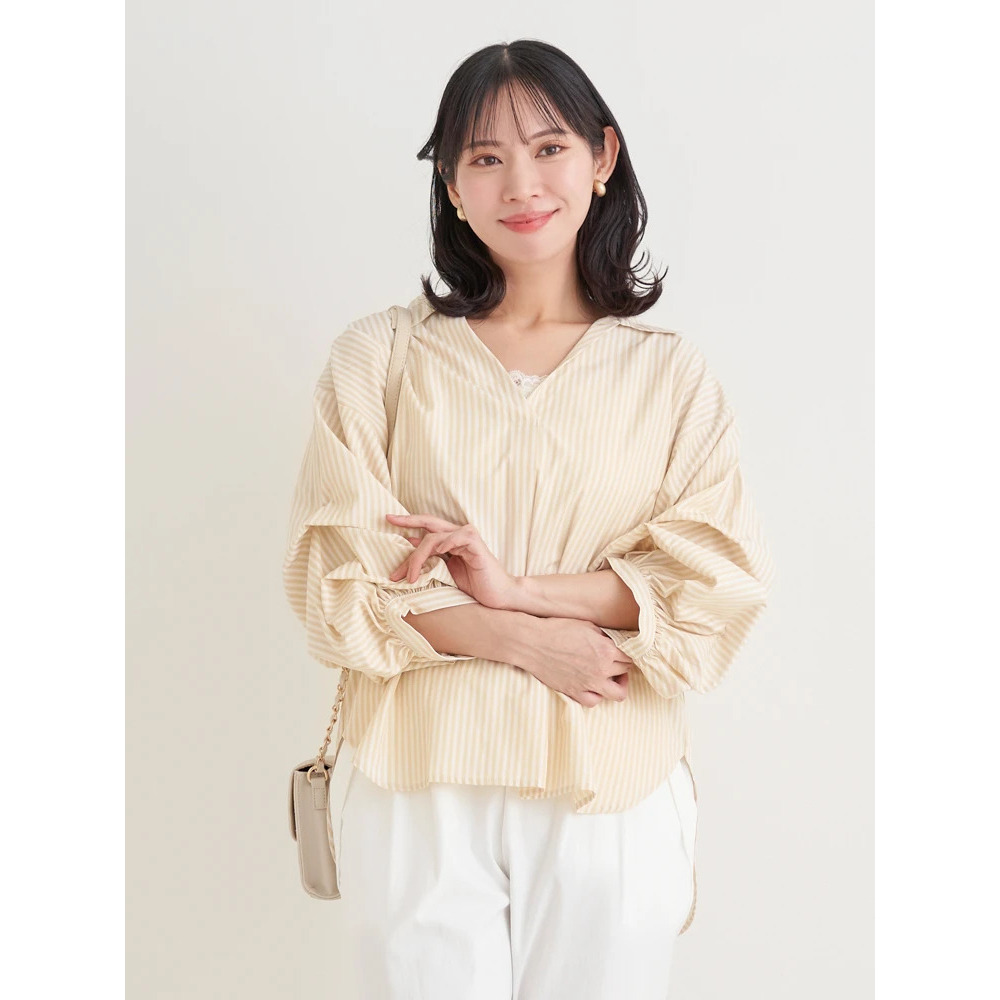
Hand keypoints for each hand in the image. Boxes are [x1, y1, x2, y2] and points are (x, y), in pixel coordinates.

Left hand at [385, 513, 518, 609]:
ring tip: (410, 577)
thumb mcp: (446, 573)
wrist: (500, 597)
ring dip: (418, 557)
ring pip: (434, 538)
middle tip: (388, 520)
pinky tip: (437, 555)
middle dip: (407, 521)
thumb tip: (410, 545)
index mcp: (452, 540)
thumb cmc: (476, 587)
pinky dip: (445, 544)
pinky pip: (456, 538)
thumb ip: (431, 559)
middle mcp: (459, 535)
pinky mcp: (477, 545)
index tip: (388, 520)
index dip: (408, 522)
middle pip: (428, 524)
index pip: (427, 527)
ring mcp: (468, 538)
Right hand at [519, 616, 632, 707]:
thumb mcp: (586, 625)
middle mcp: (601, 669)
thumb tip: (615, 642)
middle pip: (625, 671)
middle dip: (624, 666)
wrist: (532, 642)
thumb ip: (604, 637)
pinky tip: (593, 686)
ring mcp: (588, 683)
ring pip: (617, 694)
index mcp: (606, 650)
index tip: (624, 651)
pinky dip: (596, 695)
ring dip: (617, 685)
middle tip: (617, 661)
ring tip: (610, 678)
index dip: (628, 653)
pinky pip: (593, 701)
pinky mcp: (574, 692)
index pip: (630, 656)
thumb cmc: (557, 629)